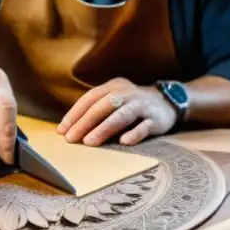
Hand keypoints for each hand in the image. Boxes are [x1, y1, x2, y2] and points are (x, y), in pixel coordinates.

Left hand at [57, 78, 177, 146]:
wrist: (168, 102)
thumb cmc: (132, 106)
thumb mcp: (114, 101)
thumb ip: (96, 111)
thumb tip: (70, 130)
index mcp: (113, 87)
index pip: (90, 98)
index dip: (74, 114)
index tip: (61, 130)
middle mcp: (127, 93)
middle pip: (103, 106)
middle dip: (85, 123)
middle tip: (71, 139)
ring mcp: (142, 105)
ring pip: (122, 115)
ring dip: (104, 128)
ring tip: (89, 142)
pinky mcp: (155, 119)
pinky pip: (144, 126)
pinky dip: (134, 133)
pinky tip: (124, 142)